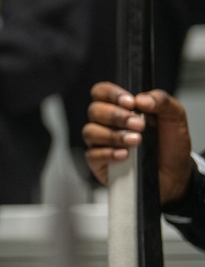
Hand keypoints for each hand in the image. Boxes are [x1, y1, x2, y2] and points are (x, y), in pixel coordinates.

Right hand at [82, 81, 193, 203]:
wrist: (175, 174)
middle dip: (116, 116)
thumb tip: (141, 99)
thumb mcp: (174, 117)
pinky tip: (125, 156)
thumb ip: (161, 101)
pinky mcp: (98, 162)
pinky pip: (92, 154)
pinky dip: (109, 153)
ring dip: (114, 135)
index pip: (102, 92)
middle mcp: (106, 123)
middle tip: (139, 125)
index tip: (130, 103)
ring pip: (90, 132)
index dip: (111, 94)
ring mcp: (100, 142)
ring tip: (136, 141)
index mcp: (121, 107)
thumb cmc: (170, 144)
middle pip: (94, 110)